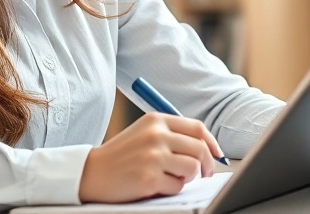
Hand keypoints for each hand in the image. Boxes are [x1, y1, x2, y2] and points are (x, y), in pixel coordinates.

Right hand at [79, 113, 224, 202]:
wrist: (92, 172)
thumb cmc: (121, 155)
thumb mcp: (144, 133)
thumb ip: (172, 134)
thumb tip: (207, 147)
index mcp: (156, 120)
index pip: (197, 128)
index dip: (212, 143)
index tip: (217, 155)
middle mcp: (156, 135)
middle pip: (200, 149)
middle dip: (207, 165)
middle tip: (204, 174)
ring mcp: (153, 157)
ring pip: (193, 169)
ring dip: (188, 177)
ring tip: (172, 178)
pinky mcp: (149, 178)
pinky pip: (178, 187)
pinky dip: (172, 189)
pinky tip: (156, 185)